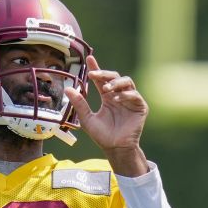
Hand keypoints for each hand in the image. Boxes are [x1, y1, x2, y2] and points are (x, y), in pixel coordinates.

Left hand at [63, 55, 148, 175]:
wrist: (115, 149)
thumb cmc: (102, 136)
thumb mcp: (87, 119)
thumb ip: (79, 104)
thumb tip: (68, 89)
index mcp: (108, 97)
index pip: (102, 79)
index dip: (96, 68)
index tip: (89, 59)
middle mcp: (119, 96)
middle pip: (114, 76)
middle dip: (104, 73)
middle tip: (94, 75)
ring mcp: (130, 101)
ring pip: (127, 82)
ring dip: (116, 83)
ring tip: (106, 89)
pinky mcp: (140, 107)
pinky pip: (135, 95)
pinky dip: (126, 94)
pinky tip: (116, 99)